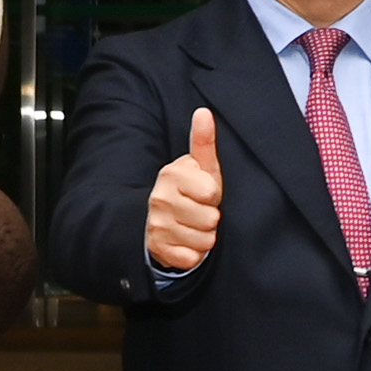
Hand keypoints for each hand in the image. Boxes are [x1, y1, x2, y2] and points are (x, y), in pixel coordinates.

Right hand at [144, 106, 224, 276]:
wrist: (160, 221)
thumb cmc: (191, 190)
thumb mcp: (201, 167)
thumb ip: (203, 142)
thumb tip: (204, 112)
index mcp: (171, 176)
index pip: (211, 193)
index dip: (214, 195)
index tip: (205, 193)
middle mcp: (159, 200)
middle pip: (210, 219)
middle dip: (211, 218)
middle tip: (199, 211)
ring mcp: (156, 226)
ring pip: (204, 241)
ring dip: (205, 237)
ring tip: (194, 226)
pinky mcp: (157, 249)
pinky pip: (192, 258)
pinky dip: (194, 254)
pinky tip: (186, 242)